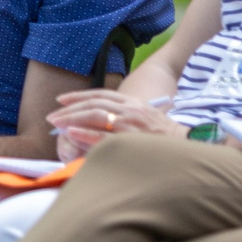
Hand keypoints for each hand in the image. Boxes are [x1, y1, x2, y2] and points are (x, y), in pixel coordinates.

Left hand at [46, 89, 179, 155]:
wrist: (188, 147)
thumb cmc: (164, 138)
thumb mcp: (144, 119)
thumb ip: (124, 116)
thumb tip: (99, 121)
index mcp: (133, 103)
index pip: (101, 95)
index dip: (79, 96)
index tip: (61, 100)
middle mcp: (131, 110)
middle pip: (94, 103)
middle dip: (70, 108)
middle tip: (53, 116)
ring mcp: (131, 124)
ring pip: (96, 116)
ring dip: (73, 117)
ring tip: (56, 122)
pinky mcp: (131, 140)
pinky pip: (104, 136)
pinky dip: (85, 133)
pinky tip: (71, 132)